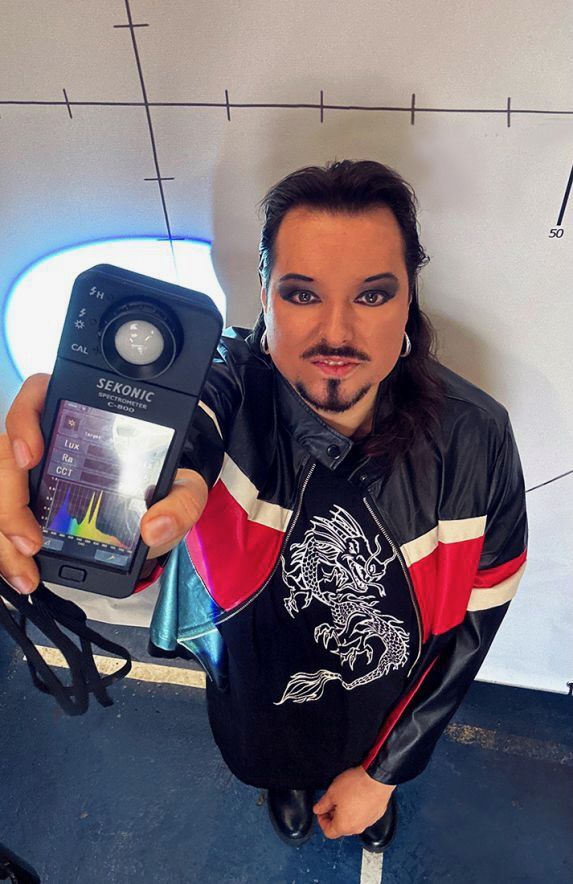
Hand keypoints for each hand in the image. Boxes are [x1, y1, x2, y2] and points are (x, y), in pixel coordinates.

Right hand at [0, 373, 207, 593]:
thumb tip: (154, 526)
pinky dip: (5, 550)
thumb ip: (181, 502)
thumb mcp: (183, 491)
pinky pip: (2, 523)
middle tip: (31, 541)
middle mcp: (47, 443)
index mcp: (82, 420)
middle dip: (8, 503)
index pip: (36, 398)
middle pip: (4, 457)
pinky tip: (21, 572)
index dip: (23, 422)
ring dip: (3, 532)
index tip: (31, 456)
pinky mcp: (24, 505)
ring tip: (26, 567)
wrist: (155, 516)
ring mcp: (30, 475)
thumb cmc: (162, 491)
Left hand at [313, 766, 395, 838]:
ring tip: (344, 798)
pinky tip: (356, 797)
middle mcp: (357, 828)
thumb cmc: (357, 785)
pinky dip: (358, 810)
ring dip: (346, 813)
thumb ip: (322, 804)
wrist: (377, 779)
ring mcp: (368, 822)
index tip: (321, 811)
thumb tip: (318, 809)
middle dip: (334, 816)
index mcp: (344, 826)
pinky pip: (364, 816)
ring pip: (353, 822)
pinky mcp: (376, 814)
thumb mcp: (332, 792)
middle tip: (331, 803)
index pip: (328, 832)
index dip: (322, 821)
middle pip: (341, 828)